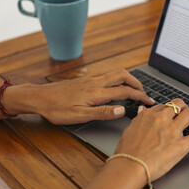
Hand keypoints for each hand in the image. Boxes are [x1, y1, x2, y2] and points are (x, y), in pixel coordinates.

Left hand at [7, 69, 154, 124]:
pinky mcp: (85, 80)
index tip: (149, 102)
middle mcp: (95, 82)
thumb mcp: (79, 116)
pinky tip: (116, 86)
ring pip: (115, 73)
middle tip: (144, 93)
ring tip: (134, 89)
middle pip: (123, 75)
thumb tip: (122, 109)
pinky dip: (118, 78)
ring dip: (128, 79)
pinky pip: (107, 74)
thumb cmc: (56, 109)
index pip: (125, 91)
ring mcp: (90, 79)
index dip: (140, 96)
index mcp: (96, 92)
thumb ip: (102, 112)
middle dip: (137, 82)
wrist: (38, 98)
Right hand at [114, 99, 188, 180]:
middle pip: (178, 105)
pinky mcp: (181, 145)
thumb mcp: (130, 129)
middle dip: (184, 108)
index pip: (163, 106)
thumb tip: (142, 111)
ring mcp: (172, 131)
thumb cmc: (127, 152)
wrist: (130, 165)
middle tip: (186, 115)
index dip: (169, 110)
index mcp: (148, 115)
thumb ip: (139, 119)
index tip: (171, 115)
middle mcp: (162, 120)